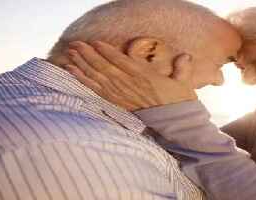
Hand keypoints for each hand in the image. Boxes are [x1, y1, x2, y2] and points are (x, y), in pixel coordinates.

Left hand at [65, 41, 197, 110]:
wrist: (174, 126)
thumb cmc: (179, 104)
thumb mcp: (184, 84)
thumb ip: (182, 69)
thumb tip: (185, 56)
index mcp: (145, 77)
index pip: (122, 61)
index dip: (108, 51)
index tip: (96, 42)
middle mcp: (130, 85)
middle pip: (105, 67)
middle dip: (89, 54)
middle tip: (76, 44)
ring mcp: (122, 95)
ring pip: (98, 77)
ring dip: (83, 64)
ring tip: (70, 54)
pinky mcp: (118, 104)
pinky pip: (97, 90)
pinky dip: (83, 80)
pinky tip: (73, 72)